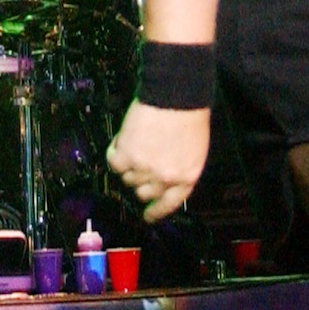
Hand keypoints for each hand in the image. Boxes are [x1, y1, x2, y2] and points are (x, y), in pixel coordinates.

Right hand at [106, 100, 210, 221]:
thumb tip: (164, 176)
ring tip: (133, 144)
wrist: (176, 94)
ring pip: (127, 178)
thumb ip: (180, 168)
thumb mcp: (195, 150)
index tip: (147, 215)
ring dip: (128, 164)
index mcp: (186, 177)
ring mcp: (145, 168)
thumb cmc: (189, 115)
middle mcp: (165, 177)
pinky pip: (113, 162)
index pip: (169, 205)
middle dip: (140, 182)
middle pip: (144, 193)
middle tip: (137, 167)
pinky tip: (121, 140)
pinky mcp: (127, 154)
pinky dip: (114, 151)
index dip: (155, 212)